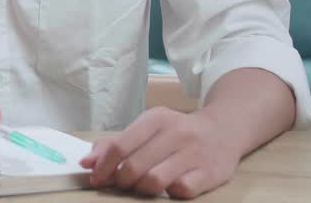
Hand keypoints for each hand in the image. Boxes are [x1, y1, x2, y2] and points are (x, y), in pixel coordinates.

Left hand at [80, 106, 240, 198]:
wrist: (224, 130)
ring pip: (154, 181)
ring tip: (143, 186)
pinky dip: (169, 192)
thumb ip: (115, 143)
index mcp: (156, 118)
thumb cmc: (177, 132)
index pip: (119, 146)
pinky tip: (170, 185)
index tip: (97, 178)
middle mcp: (176, 132)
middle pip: (134, 166)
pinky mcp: (209, 172)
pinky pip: (180, 190)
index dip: (103, 167)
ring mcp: (194, 152)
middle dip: (121, 180)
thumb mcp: (148, 128)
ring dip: (142, 189)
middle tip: (122, 183)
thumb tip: (86, 162)